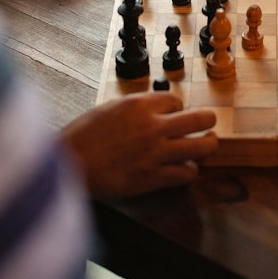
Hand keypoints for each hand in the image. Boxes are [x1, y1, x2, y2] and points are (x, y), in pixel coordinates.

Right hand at [61, 91, 217, 198]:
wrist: (69, 166)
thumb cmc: (82, 137)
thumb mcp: (109, 109)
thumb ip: (136, 108)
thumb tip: (154, 108)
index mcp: (140, 105)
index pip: (177, 100)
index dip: (178, 108)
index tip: (175, 115)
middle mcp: (153, 126)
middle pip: (199, 119)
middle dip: (208, 121)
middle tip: (209, 124)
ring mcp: (156, 152)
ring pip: (201, 147)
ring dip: (207, 146)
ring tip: (207, 146)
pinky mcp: (153, 177)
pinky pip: (186, 173)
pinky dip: (188, 171)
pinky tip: (184, 170)